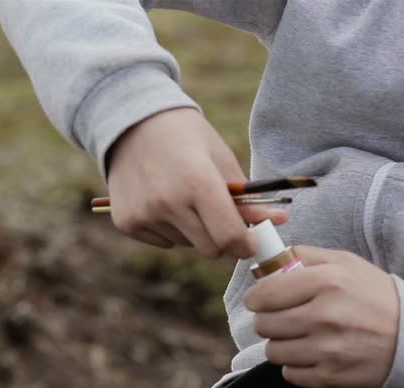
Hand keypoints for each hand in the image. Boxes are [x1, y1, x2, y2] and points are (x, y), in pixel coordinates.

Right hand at [106, 108, 287, 258]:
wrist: (132, 122)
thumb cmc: (185, 137)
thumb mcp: (220, 158)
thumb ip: (245, 197)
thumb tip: (278, 222)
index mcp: (197, 182)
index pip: (229, 237)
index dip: (246, 245)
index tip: (250, 242)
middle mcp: (167, 202)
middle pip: (210, 249)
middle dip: (222, 240)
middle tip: (222, 219)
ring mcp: (143, 214)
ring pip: (186, 245)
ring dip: (194, 231)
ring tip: (185, 198)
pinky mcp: (125, 222)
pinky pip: (163, 241)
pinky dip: (170, 229)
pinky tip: (161, 200)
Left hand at [243, 245, 399, 387]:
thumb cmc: (375, 296)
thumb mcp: (345, 263)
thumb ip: (304, 256)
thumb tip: (266, 263)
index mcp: (327, 282)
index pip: (265, 294)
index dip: (256, 298)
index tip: (259, 299)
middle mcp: (325, 316)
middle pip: (264, 324)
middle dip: (268, 319)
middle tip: (282, 317)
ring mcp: (328, 350)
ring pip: (273, 351)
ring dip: (281, 344)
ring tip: (299, 336)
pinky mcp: (331, 377)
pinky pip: (290, 374)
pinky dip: (296, 365)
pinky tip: (312, 353)